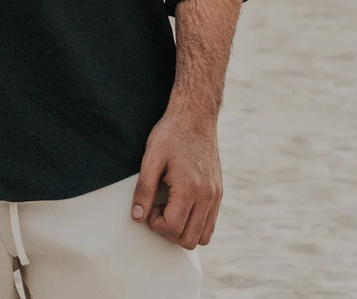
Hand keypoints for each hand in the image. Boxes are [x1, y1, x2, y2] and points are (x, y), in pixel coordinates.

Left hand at [132, 102, 222, 247]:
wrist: (195, 116)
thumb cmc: (171, 134)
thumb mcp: (151, 157)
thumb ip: (144, 189)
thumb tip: (137, 217)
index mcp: (189, 188)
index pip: (173, 228)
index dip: (155, 224)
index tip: (149, 207)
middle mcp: (207, 197)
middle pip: (189, 240)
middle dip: (168, 231)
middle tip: (158, 208)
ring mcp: (215, 197)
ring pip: (202, 237)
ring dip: (183, 231)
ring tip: (170, 208)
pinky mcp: (219, 194)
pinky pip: (210, 225)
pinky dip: (195, 224)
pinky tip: (181, 205)